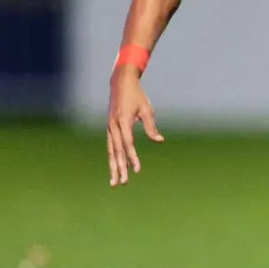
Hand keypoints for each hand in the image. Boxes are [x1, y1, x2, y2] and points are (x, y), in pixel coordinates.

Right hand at [106, 65, 163, 185]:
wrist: (120, 84)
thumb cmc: (136, 96)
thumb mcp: (146, 109)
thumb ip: (151, 127)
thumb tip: (159, 140)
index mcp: (123, 122)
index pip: (128, 144)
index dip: (132, 158)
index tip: (137, 170)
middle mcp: (113, 126)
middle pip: (116, 152)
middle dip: (119, 168)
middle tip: (122, 183)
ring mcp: (109, 128)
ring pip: (111, 151)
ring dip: (113, 167)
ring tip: (114, 182)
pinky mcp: (109, 128)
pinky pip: (110, 146)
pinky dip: (112, 157)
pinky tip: (115, 167)